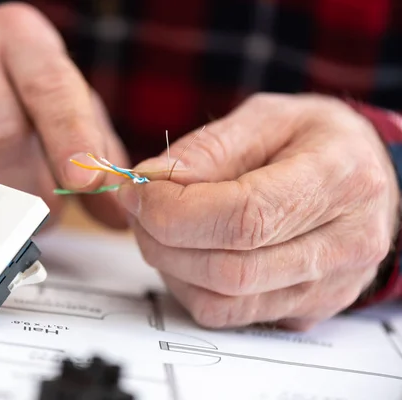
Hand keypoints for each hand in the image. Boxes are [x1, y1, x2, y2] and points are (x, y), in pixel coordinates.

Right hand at [0, 2, 127, 227]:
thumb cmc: (5, 97)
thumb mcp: (58, 108)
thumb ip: (95, 153)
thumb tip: (122, 211)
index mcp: (18, 37)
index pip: (50, 88)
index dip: (71, 139)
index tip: (86, 182)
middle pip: (2, 138)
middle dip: (34, 194)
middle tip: (50, 215)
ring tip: (11, 216)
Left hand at [118, 93, 399, 330]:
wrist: (364, 177)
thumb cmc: (317, 141)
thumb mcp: (268, 117)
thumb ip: (210, 148)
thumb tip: (153, 180)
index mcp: (339, 180)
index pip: (246, 217)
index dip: (175, 211)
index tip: (137, 192)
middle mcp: (344, 244)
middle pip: (230, 269)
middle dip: (162, 239)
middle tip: (139, 207)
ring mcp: (327, 288)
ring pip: (223, 302)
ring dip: (170, 265)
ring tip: (160, 226)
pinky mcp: (305, 311)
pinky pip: (229, 315)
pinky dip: (190, 286)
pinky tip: (187, 252)